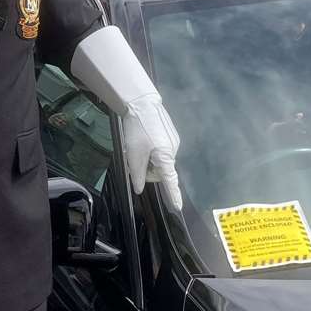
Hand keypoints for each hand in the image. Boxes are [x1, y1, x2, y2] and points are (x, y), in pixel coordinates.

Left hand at [121, 93, 182, 210]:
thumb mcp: (133, 154)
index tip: (178, 207)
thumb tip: (140, 188)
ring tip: (137, 146)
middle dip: (147, 169)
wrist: (142, 103)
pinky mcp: (170, 135)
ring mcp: (173, 142)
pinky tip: (143, 139)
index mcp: (165, 157)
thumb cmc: (138, 129)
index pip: (170, 181)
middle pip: (160, 171)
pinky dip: (152, 150)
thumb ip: (138, 174)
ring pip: (159, 160)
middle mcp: (173, 151)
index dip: (173, 195)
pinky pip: (161, 150)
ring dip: (148, 158)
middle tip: (133, 158)